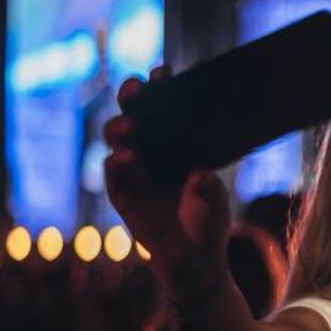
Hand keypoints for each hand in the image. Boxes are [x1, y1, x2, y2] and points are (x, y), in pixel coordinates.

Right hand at [103, 65, 231, 300]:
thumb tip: (201, 177)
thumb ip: (210, 192)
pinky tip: (123, 159)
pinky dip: (116, 164)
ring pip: (118, 138)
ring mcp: (134, 169)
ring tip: (129, 128)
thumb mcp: (216, 206)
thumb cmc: (208, 224)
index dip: (162, 86)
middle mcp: (153, 150)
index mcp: (178, 143)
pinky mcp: (122, 192)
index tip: (163, 71)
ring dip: (120, 128)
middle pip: (135, 113)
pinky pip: (113, 173)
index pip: (167, 107)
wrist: (193, 260)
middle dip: (132, 96)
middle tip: (136, 90)